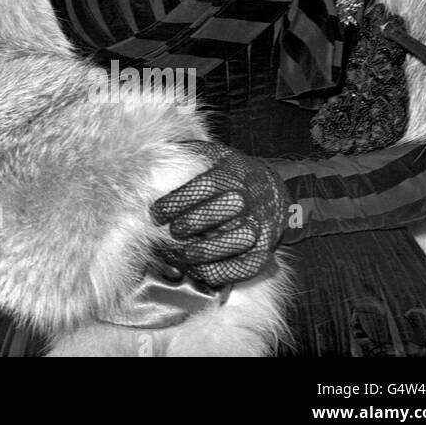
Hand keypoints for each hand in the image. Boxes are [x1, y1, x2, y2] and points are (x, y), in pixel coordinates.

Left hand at [150, 141, 287, 287]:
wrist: (273, 190)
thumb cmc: (232, 173)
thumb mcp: (214, 153)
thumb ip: (187, 152)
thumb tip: (152, 151)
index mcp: (231, 174)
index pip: (203, 186)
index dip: (177, 201)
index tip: (156, 213)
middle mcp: (247, 199)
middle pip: (217, 214)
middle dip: (188, 225)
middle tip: (170, 233)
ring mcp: (258, 225)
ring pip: (233, 242)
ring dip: (203, 252)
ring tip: (181, 254)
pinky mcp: (264, 250)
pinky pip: (245, 267)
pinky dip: (222, 273)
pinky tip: (200, 271)